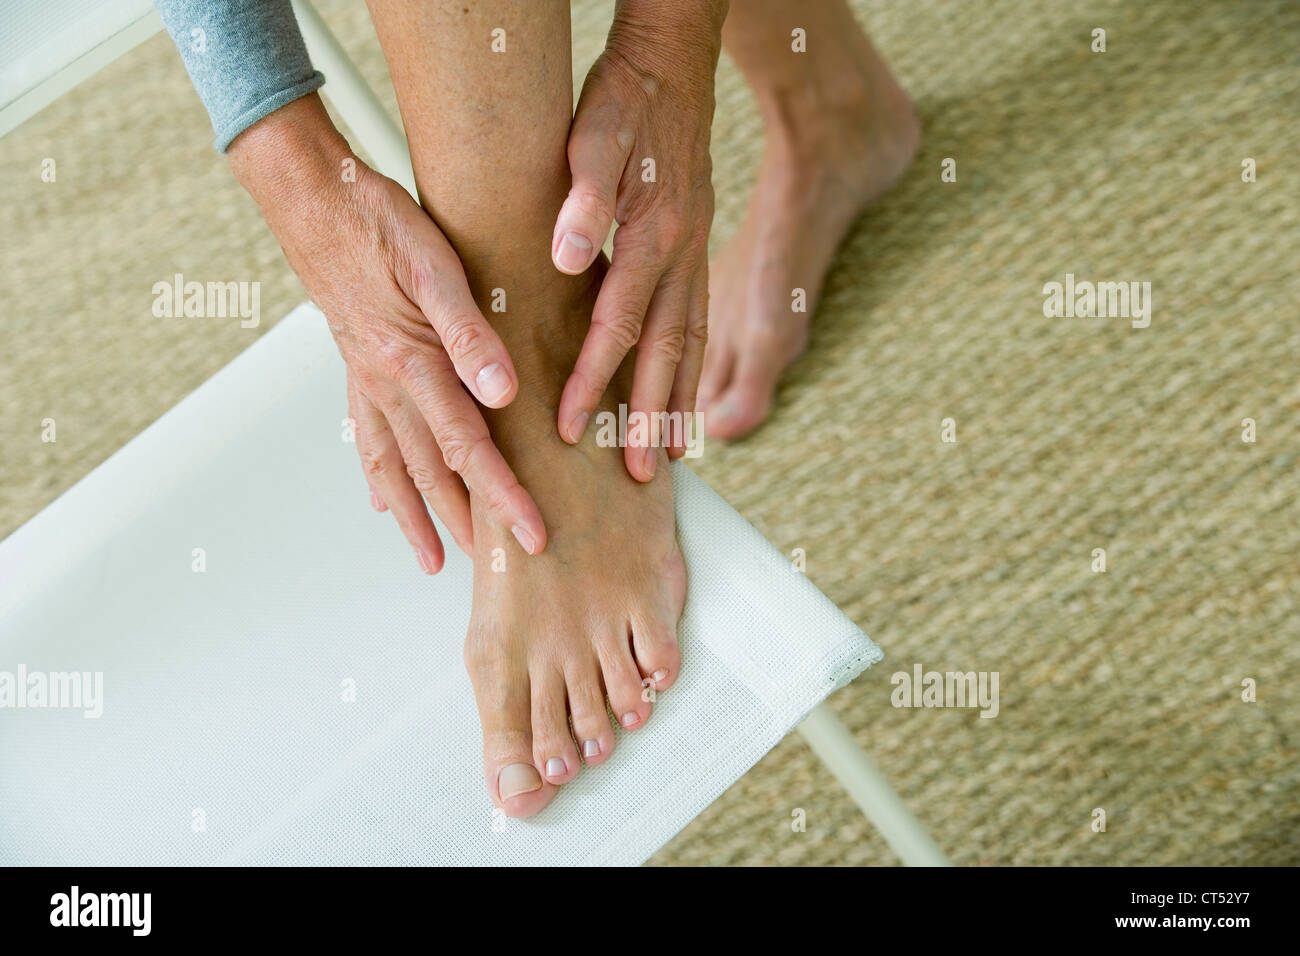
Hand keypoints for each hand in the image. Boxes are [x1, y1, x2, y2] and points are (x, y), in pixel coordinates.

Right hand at [228, 94, 546, 570]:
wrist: (312, 199)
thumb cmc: (378, 223)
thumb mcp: (435, 265)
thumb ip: (470, 332)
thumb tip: (504, 392)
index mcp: (412, 365)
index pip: (469, 450)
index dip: (503, 497)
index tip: (532, 535)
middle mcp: (386, 387)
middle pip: (433, 474)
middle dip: (469, 525)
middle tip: (499, 571)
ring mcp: (367, 382)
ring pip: (394, 468)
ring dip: (417, 517)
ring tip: (436, 560)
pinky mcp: (357, 370)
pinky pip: (366, 438)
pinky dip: (378, 477)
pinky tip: (382, 500)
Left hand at [551, 1, 725, 479]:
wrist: (674, 67)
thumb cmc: (627, 100)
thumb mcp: (595, 132)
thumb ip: (582, 194)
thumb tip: (564, 257)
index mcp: (653, 235)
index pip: (618, 325)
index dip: (592, 380)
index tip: (568, 426)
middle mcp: (683, 255)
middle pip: (667, 352)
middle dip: (650, 415)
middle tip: (641, 472)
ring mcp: (697, 256)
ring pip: (692, 345)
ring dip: (681, 402)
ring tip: (672, 454)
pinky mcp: (697, 252)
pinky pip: (700, 323)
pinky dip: (693, 368)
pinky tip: (684, 394)